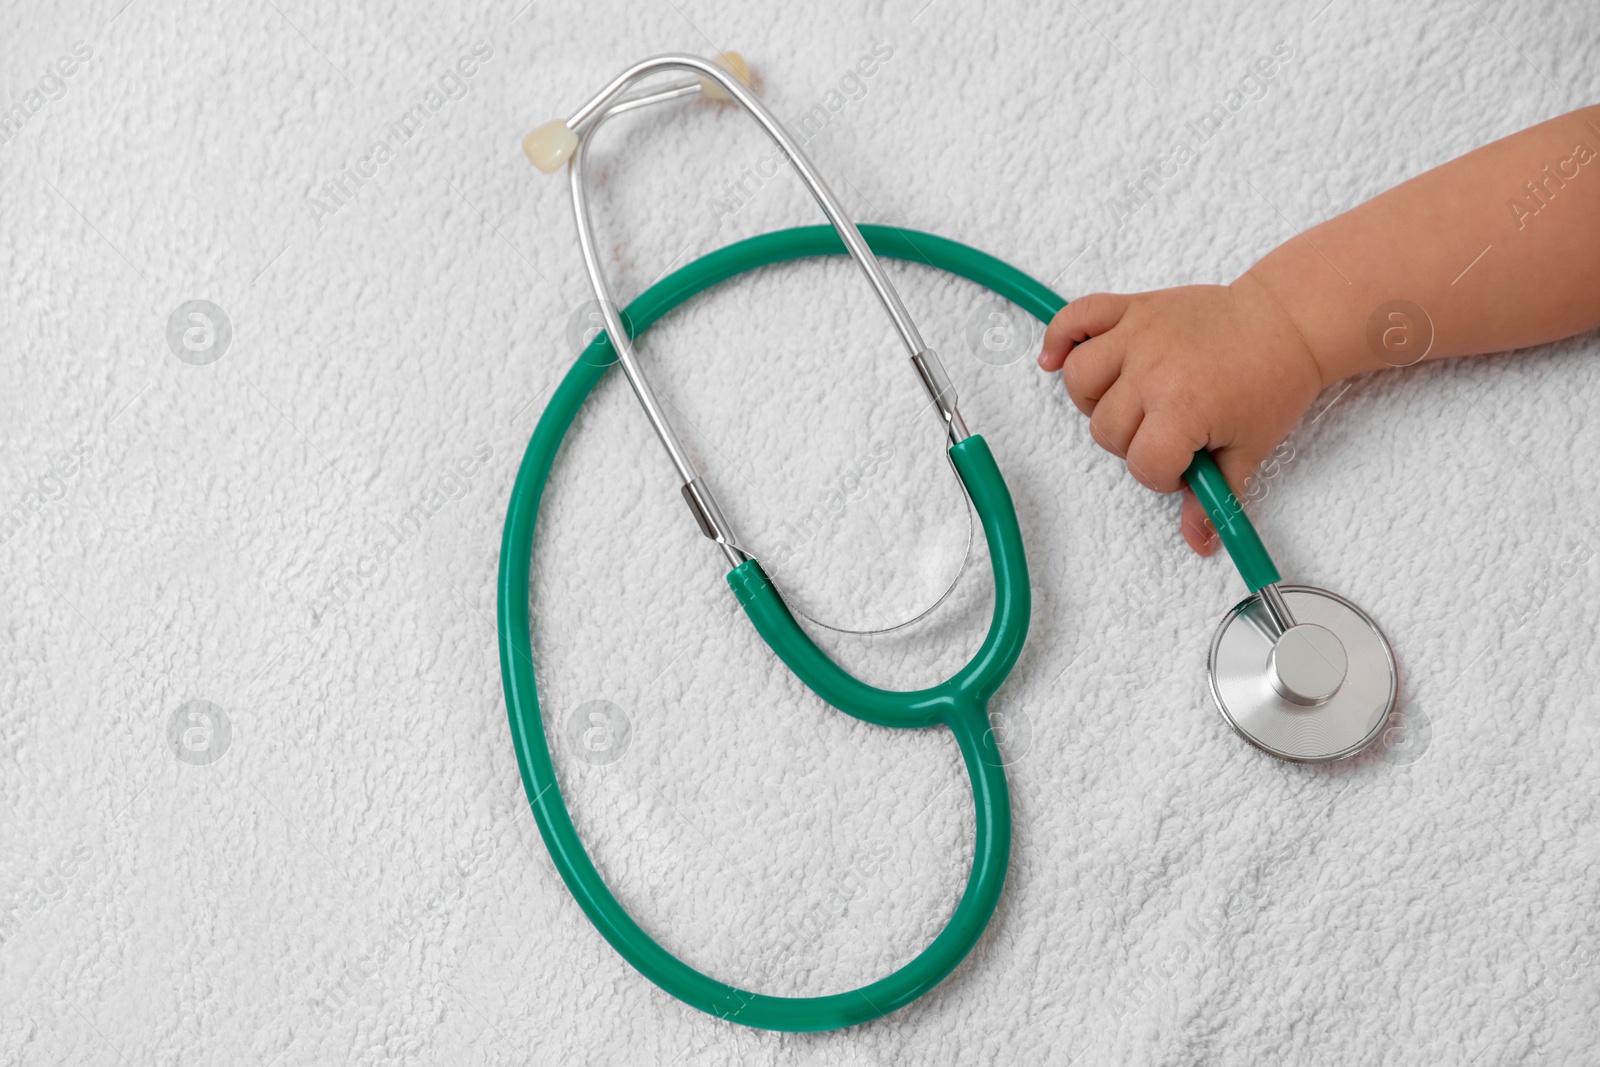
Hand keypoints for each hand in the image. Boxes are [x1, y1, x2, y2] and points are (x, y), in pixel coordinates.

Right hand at [1036, 273, 1324, 554]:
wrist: (1290, 321)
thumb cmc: (1273, 382)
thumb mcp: (1249, 449)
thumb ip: (1214, 498)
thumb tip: (1198, 542)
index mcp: (1182, 408)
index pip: (1142, 464)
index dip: (1162, 474)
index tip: (1185, 463)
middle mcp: (1151, 369)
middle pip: (1106, 429)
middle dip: (1134, 442)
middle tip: (1168, 432)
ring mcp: (1138, 334)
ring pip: (1080, 379)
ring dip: (1095, 400)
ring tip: (1126, 403)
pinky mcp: (1133, 308)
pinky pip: (1077, 317)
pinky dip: (1059, 337)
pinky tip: (1054, 360)